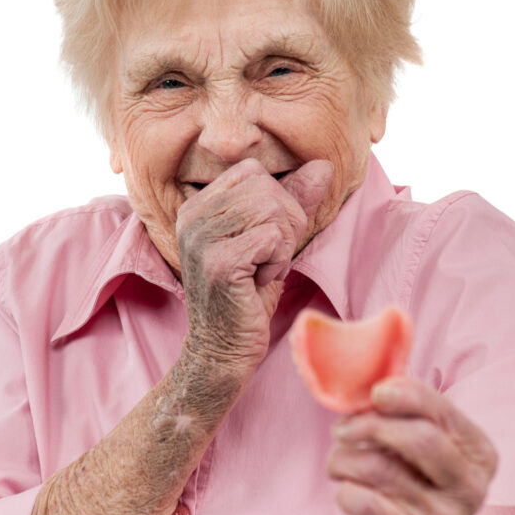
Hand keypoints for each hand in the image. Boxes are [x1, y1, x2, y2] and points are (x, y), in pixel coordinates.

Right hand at [176, 158, 331, 373]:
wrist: (224, 349)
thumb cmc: (248, 293)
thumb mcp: (273, 239)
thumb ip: (293, 200)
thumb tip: (323, 166)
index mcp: (197, 205)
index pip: (253, 171)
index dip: (277, 201)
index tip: (265, 238)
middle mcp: (191, 216)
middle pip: (266, 188)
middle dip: (285, 224)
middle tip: (268, 258)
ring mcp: (201, 238)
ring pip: (272, 210)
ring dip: (282, 245)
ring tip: (263, 269)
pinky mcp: (218, 261)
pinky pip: (272, 237)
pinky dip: (278, 261)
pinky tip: (260, 281)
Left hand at [326, 377, 497, 514]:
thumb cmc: (416, 488)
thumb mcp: (424, 451)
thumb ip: (408, 416)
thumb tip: (366, 387)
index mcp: (478, 452)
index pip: (441, 411)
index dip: (403, 394)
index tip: (374, 393)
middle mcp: (471, 485)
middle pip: (417, 438)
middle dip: (369, 425)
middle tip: (342, 430)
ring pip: (382, 469)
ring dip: (345, 459)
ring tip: (337, 463)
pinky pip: (367, 504)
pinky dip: (345, 491)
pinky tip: (346, 492)